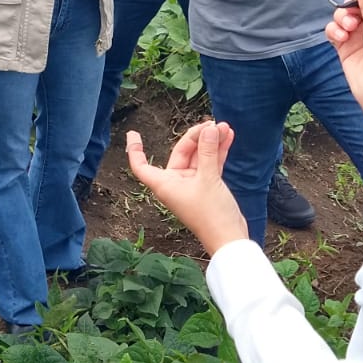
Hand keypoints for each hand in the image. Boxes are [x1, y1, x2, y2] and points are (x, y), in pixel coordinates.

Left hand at [125, 122, 247, 254]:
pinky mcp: (207, 186)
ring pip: (199, 157)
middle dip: (196, 137)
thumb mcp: (209, 179)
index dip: (135, 150)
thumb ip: (208, 152)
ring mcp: (192, 185)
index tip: (133, 134)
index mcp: (165, 184)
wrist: (230, 238)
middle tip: (212, 125)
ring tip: (224, 127)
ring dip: (211, 142)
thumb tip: (208, 130)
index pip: (141, 166)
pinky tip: (227, 137)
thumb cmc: (212, 216)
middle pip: (180, 152)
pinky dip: (218, 152)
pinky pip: (210, 163)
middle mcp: (175, 184)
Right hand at [325, 0, 362, 147]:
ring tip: (347, 30)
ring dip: (341, 18)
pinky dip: (334, 31)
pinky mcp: (346, 47)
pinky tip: (340, 38)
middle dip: (351, 6)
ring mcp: (359, 36)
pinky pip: (334, 31)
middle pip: (357, 3)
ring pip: (343, 16)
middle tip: (352, 15)